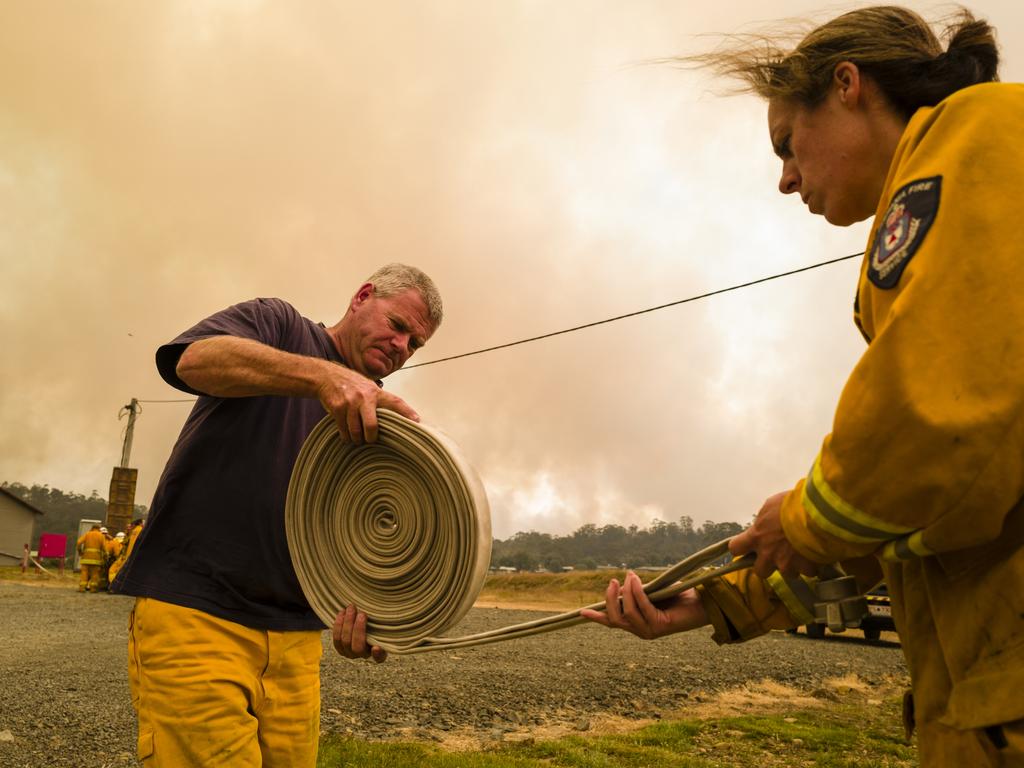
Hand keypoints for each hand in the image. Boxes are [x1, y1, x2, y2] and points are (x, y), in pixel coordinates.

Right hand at [317, 365, 419, 443]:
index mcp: (376, 392)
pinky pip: (344, 430)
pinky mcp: (338, 408)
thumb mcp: (368, 388)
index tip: (417, 421)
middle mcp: (365, 397)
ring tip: (357, 439)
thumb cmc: (351, 384)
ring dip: (357, 439)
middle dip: (371, 437)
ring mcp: (350, 402)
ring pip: (356, 431)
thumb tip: (394, 418)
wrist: (327, 376)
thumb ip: (378, 401)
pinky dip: (346, 436)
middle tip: (371, 440)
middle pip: (372, 426)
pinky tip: (347, 435)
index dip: (407, 412)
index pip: (395, 402)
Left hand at [332, 605, 386, 662]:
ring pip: (344, 641)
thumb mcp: (384, 629)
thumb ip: (385, 628)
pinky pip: (336, 638)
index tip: (376, 647)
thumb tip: (388, 622)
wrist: (364, 626)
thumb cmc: (377, 627)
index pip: (379, 658)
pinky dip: (338, 624)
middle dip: (358, 629)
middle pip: (357, 647)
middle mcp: (362, 656)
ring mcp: (349, 653)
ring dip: (347, 623)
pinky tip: (342, 612)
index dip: (377, 654)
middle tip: (362, 614)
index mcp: (378, 654)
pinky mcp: (339, 647)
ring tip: (351, 609)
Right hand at [580, 571, 707, 638]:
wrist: (702, 603)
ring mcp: (650, 631)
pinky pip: (642, 607)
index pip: (613, 623)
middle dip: (610, 600)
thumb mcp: (652, 592)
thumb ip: (637, 591)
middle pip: (615, 619)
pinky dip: (637, 592)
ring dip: (626, 592)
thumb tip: (622, 583)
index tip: (580, 613)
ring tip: (629, 576)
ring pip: (627, 613)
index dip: (597, 618)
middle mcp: (641, 631)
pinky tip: (636, 579)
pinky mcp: (659, 626)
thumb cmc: (678, 596)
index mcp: (637, 624)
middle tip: (613, 581)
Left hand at [729, 491, 818, 578]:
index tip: (745, 546)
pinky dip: (811, 566)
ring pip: (786, 573)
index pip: (736, 548)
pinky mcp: (805, 567)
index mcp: (756, 537)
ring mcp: (786, 563)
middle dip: (768, 565)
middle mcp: (768, 554)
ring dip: (793, 566)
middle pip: (760, 571)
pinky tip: (816, 555)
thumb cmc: (791, 505)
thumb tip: (764, 524)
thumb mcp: (770, 506)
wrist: (816, 514)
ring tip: (801, 554)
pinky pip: (807, 572)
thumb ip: (764, 520)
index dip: (741, 548)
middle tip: (777, 554)